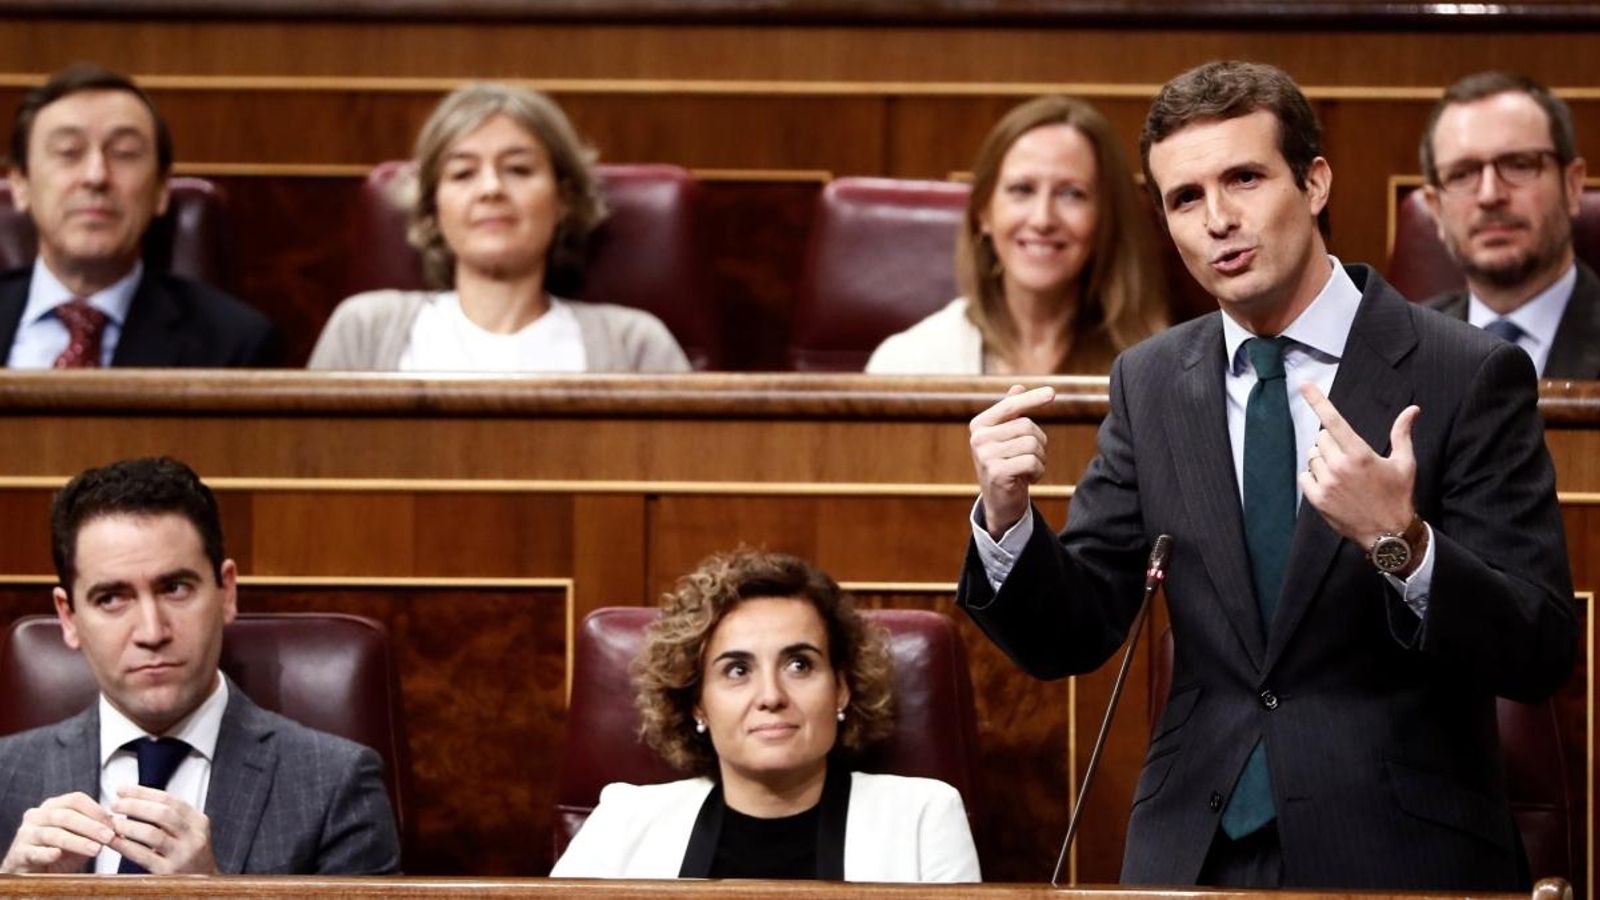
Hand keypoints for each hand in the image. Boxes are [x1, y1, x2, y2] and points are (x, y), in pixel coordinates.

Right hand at [0, 791, 115, 873]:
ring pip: (53, 834)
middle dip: (90, 826)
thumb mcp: (80, 838)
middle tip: (109, 837)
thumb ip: (96, 831)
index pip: (76, 800)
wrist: (33, 871)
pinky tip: (58, 855)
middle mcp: (38, 815)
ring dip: (77, 841)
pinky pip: (35, 852)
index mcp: (54, 805)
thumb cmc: (60, 851)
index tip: (114, 824)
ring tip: (95, 849)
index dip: (97, 811)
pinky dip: (47, 853)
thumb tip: (121, 829)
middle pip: (66, 815)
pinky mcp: (19, 853)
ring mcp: (26, 833)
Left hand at [108, 785, 216, 874]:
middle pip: (162, 813)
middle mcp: (194, 836)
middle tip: (114, 804)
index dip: (143, 792)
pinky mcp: (169, 872)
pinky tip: (113, 841)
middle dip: (135, 805)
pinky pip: (143, 855)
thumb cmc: (188, 856)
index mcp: (199, 821)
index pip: (169, 800)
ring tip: (111, 822)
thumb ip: (169, 817)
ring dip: (128, 825)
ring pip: (152, 833)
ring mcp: (183, 855)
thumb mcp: (188, 833)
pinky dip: (125, 846)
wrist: (202, 887)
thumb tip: (134, 797)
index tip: (122, 789)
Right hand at [969, 384, 1055, 537]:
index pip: (1011, 406)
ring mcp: (985, 455)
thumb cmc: (1006, 464)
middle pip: (1027, 426)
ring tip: (1028, 468)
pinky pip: (1032, 461)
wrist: (1000, 501)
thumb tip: (1018, 386)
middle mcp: (979, 438)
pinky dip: (1038, 471)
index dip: (1032, 398)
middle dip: (1038, 442)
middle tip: (1031, 457)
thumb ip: (1010, 412)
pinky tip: (1028, 478)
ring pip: (1032, 444)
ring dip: (1039, 458)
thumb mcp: (1006, 437)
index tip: (1053, 393)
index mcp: (980, 424)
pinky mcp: (997, 472)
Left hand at [1297, 382, 1419, 549]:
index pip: (1334, 420)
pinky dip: (1314, 477)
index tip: (1303, 384)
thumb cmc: (1398, 495)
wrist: (1388, 533)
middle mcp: (1340, 466)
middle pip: (1321, 438)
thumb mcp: (1404, 463)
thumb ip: (1402, 433)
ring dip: (1323, 460)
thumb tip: (1413, 410)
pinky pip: (1305, 476)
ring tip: (1342, 474)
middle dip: (1332, 443)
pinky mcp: (1318, 499)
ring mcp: (1327, 483)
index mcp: (1360, 453)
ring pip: (1312, 457)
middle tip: (1349, 458)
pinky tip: (1331, 485)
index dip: (1317, 401)